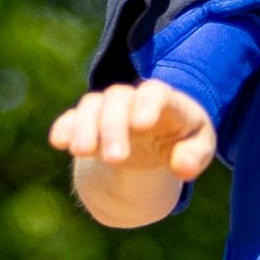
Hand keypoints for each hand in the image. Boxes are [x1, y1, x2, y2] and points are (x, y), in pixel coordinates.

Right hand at [48, 79, 215, 222]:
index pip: (155, 93)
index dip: (148, 105)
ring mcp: (108, 108)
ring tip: (81, 152)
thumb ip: (196, 156)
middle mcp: (132, 98)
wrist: (158, 138)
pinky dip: (64, 127)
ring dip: (85, 128)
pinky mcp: (88, 121)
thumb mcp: (200, 146)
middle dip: (114, 126)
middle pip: (118, 100)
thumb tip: (182, 167)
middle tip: (115, 158)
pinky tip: (59, 142)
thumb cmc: (184, 138)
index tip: (143, 124)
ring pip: (92, 106)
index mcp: (164, 100)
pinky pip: (72, 118)